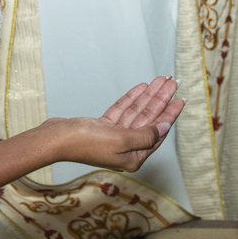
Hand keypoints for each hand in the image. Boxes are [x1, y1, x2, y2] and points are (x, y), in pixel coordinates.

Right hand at [46, 76, 185, 172]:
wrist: (56, 138)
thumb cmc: (86, 143)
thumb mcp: (121, 141)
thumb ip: (145, 135)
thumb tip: (164, 127)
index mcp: (132, 158)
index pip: (157, 132)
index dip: (170, 114)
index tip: (181, 98)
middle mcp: (125, 149)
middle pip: (149, 120)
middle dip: (161, 100)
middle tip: (173, 83)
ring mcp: (114, 138)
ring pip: (136, 113)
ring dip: (148, 96)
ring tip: (161, 80)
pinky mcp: (103, 128)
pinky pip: (122, 111)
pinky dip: (131, 99)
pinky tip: (142, 88)